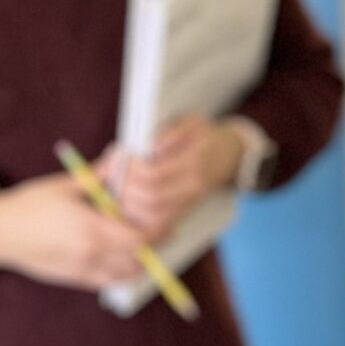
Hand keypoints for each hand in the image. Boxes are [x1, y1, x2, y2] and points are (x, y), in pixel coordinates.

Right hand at [0, 171, 149, 290]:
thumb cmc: (28, 206)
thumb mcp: (65, 185)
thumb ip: (98, 175)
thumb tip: (121, 157)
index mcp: (89, 227)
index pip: (140, 236)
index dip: (157, 230)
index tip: (164, 219)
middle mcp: (90, 253)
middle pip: (139, 255)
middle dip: (154, 243)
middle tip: (162, 229)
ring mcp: (84, 269)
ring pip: (129, 272)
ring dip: (142, 259)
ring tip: (146, 242)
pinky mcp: (77, 279)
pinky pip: (112, 281)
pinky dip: (126, 272)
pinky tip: (128, 257)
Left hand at [102, 116, 244, 242]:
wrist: (229, 155)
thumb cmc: (204, 135)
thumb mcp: (190, 122)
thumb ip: (170, 132)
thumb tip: (147, 146)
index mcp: (193, 162)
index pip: (154, 174)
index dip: (131, 170)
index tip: (120, 158)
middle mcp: (192, 187)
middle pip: (151, 198)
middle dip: (127, 189)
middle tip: (115, 175)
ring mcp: (189, 201)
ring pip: (154, 216)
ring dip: (130, 205)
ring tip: (119, 188)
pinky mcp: (185, 210)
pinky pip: (160, 223)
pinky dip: (141, 218)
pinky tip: (130, 203)